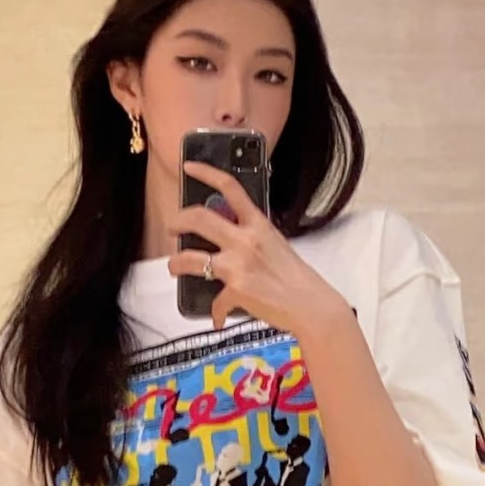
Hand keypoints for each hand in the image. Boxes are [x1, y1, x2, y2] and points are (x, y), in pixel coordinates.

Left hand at [168, 162, 345, 333]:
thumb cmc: (298, 279)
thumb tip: (230, 242)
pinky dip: (216, 313)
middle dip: (178, 221)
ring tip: (174, 267)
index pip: (230, 187)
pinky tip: (218, 318)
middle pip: (199, 217)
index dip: (206, 172)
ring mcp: (239, 264)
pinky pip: (215, 302)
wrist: (312, 306)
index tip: (189, 167)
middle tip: (172, 227)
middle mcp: (246, 240)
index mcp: (258, 224)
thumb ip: (253, 238)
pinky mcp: (236, 290)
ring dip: (176, 263)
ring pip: (191, 258)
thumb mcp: (277, 246)